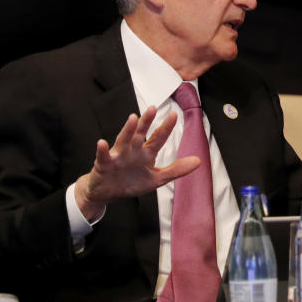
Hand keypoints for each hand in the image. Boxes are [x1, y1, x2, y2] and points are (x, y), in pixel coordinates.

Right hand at [74, 107, 199, 221]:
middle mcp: (133, 151)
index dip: (165, 128)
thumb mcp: (157, 178)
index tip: (174, 115)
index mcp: (146, 153)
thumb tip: (198, 161)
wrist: (108, 193)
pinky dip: (102, 150)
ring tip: (133, 119)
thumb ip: (176, 170)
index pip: (158, 138)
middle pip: (140, 134)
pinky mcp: (104, 164)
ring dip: (128, 130)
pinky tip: (103, 143)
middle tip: (153, 108)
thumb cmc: (131, 182)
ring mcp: (118, 156)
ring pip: (123, 140)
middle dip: (147, 122)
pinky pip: (103, 156)